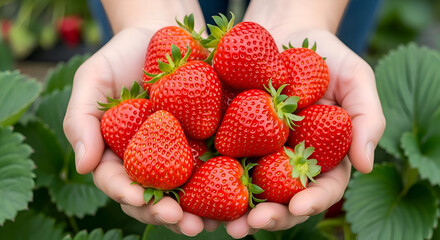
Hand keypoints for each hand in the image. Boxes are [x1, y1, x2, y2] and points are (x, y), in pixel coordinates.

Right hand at [63, 27, 205, 235]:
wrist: (164, 37)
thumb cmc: (122, 56)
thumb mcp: (93, 79)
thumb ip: (80, 119)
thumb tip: (82, 166)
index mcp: (119, 153)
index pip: (119, 181)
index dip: (128, 193)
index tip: (139, 198)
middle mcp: (151, 160)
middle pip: (155, 196)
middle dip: (166, 212)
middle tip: (184, 224)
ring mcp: (181, 153)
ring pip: (187, 191)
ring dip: (198, 211)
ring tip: (210, 223)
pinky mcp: (209, 142)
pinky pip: (217, 167)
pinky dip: (225, 185)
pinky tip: (237, 199)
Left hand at [218, 12, 385, 237]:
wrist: (282, 32)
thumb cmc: (324, 55)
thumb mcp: (355, 78)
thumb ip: (367, 119)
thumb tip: (367, 166)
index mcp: (321, 156)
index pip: (321, 188)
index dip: (311, 201)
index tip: (298, 207)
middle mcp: (287, 161)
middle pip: (281, 199)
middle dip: (268, 215)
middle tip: (250, 224)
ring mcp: (256, 153)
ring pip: (247, 190)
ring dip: (234, 210)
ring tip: (220, 223)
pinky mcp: (228, 139)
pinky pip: (217, 162)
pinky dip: (206, 180)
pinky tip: (194, 191)